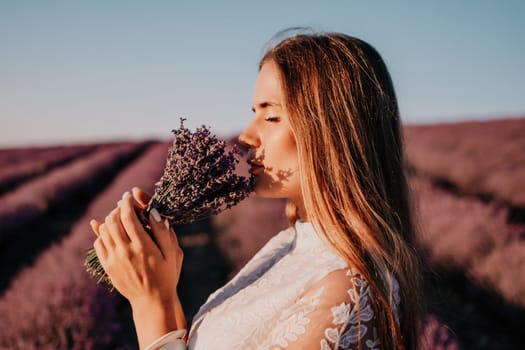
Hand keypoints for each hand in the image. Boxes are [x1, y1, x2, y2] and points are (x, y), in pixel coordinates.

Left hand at [90, 188, 182, 307]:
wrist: (151, 301)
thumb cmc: (166, 275)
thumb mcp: (172, 253)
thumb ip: (163, 231)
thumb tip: (152, 211)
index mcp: (143, 246)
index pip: (128, 216)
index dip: (126, 202)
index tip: (129, 195)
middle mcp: (125, 251)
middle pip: (113, 220)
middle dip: (118, 208)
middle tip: (124, 204)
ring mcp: (113, 259)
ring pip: (104, 230)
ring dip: (110, 219)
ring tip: (119, 215)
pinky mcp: (107, 266)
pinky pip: (98, 243)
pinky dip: (102, 233)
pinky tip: (110, 230)